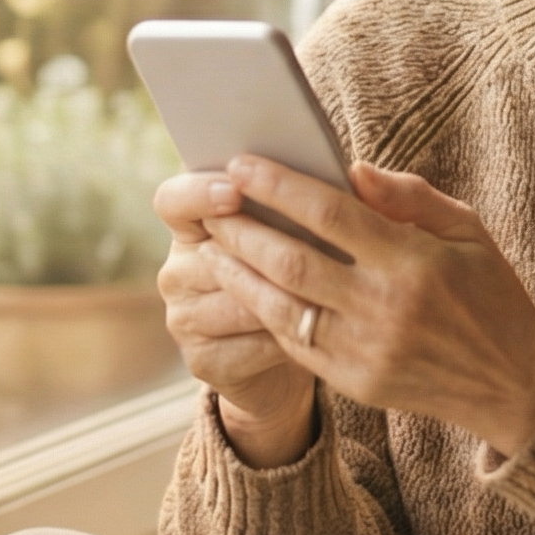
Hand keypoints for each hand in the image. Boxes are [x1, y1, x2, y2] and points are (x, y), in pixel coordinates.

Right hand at [153, 170, 316, 465]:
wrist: (298, 351)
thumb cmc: (307, 271)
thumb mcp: (313, 230)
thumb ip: (329, 198)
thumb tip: (361, 175)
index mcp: (195, 225)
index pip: (173, 200)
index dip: (199, 193)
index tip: (236, 190)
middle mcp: (179, 269)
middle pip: (213, 254)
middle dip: (266, 250)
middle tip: (315, 246)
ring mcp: (185, 317)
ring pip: (238, 301)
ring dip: (287, 297)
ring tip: (332, 292)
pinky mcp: (203, 360)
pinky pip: (250, 344)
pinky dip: (289, 338)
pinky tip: (320, 333)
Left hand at [197, 155, 534, 459]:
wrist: (515, 384)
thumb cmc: (491, 292)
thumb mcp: (468, 229)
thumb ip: (409, 196)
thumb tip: (349, 169)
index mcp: (414, 262)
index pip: (330, 212)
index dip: (279, 186)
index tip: (242, 163)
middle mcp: (385, 308)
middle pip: (292, 260)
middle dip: (244, 228)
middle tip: (212, 203)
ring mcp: (367, 351)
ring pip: (282, 306)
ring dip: (240, 273)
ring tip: (213, 246)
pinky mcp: (356, 384)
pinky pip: (295, 344)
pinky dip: (265, 312)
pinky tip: (245, 289)